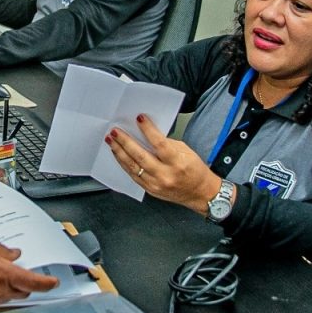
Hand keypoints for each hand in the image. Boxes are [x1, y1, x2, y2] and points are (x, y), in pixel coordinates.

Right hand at [0, 238, 58, 310]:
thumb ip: (2, 251)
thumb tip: (14, 255)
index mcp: (2, 273)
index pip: (34, 282)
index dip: (47, 283)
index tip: (53, 282)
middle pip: (23, 291)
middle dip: (25, 283)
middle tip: (20, 271)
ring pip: (8, 297)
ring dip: (8, 287)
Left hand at [105, 114, 220, 215]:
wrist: (200, 193)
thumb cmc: (195, 170)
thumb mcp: (186, 151)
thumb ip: (166, 143)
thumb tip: (147, 134)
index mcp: (177, 163)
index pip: (159, 144)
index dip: (148, 130)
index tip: (139, 118)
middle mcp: (165, 175)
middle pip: (141, 156)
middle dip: (125, 142)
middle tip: (115, 132)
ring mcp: (156, 184)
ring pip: (133, 167)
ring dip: (120, 152)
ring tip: (111, 141)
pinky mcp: (150, 190)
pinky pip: (133, 175)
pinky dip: (124, 164)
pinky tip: (118, 154)